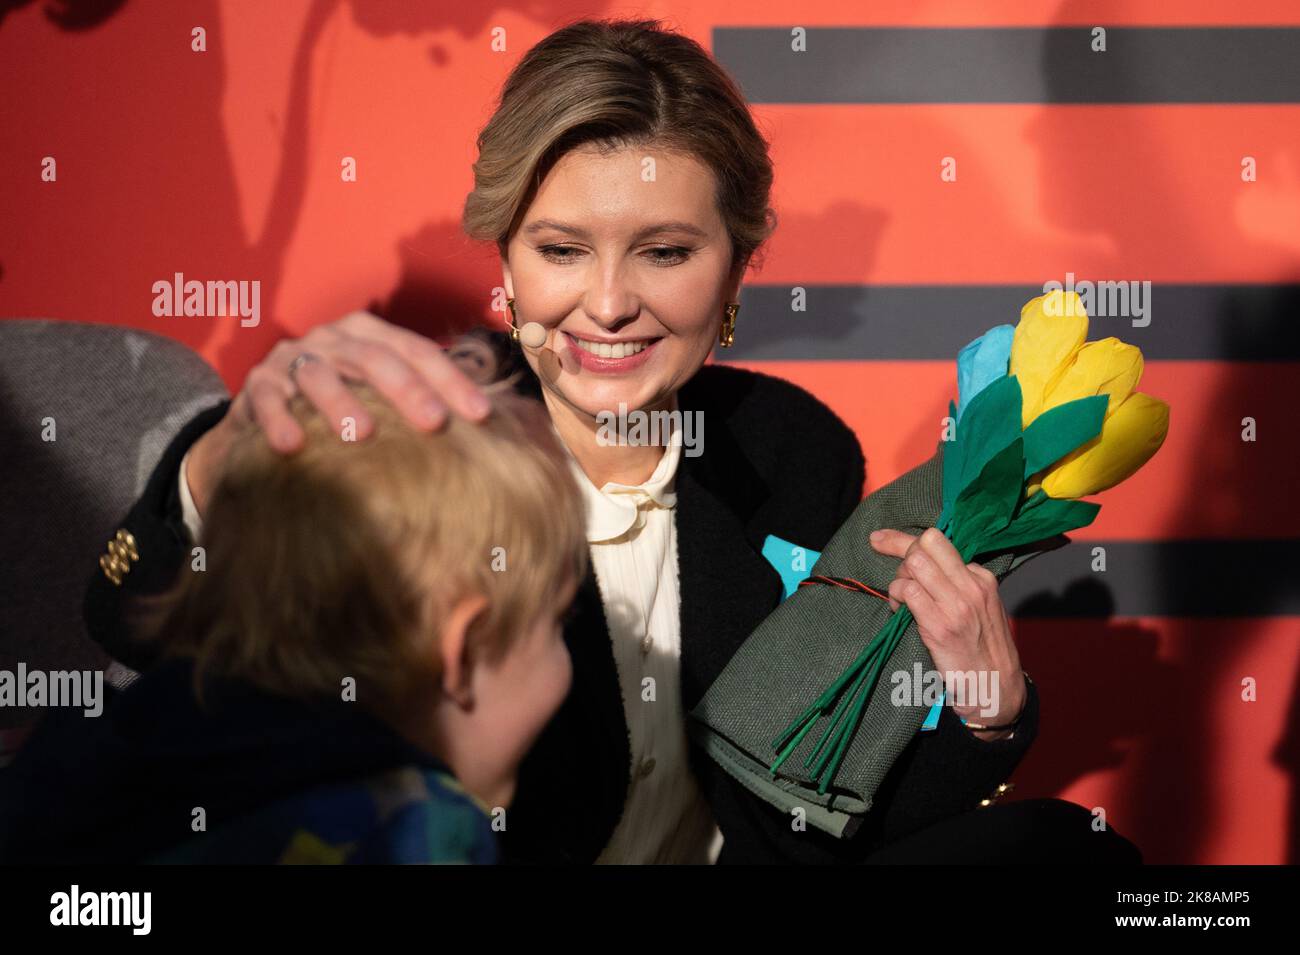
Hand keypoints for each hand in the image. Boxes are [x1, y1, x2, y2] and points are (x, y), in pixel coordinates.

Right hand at [187, 311, 491, 515]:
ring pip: (319, 374)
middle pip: (375, 358)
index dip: (450, 381)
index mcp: (371, 334)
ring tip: (363, 434)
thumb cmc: (343, 405)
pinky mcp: (259, 385)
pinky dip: (279, 419)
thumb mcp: (380, 395)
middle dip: (407, 390)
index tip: (480, 415)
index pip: (417, 352)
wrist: (270, 412)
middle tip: (435, 423)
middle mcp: (334, 338)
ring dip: (341, 403)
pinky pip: (269, 399)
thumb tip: (488, 422)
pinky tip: (293, 445)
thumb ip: (421, 400)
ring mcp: (293, 358)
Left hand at [869, 527, 1026, 740]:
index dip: (903, 539)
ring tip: (900, 599)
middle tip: (894, 574)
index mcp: (980, 578)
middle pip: (924, 544)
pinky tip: (899, 612)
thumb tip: (919, 563)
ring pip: (914, 563)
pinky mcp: (941, 626)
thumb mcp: (979, 607)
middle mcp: (971, 585)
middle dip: (897, 552)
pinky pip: (908, 593)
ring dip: (898, 579)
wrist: (996, 688)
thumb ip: (956, 583)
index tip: (881, 540)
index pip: (937, 541)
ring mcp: (957, 604)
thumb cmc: (981, 648)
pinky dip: (896, 598)